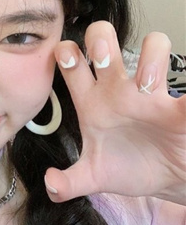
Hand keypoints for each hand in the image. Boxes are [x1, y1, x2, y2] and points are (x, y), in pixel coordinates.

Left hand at [45, 21, 185, 204]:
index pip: (71, 66)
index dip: (65, 54)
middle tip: (102, 58)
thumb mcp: (92, 177)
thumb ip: (68, 182)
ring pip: (153, 46)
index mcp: (92, 103)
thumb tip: (51, 185)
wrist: (163, 180)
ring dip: (150, 58)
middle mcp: (118, 90)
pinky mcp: (180, 106)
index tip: (66, 57)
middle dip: (100, 39)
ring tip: (145, 86)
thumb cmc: (125, 168)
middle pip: (104, 42)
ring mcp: (150, 94)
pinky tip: (179, 105)